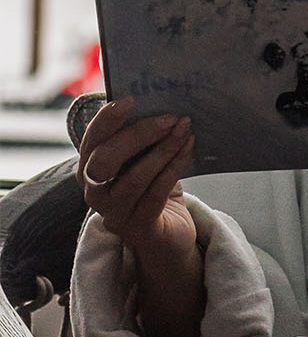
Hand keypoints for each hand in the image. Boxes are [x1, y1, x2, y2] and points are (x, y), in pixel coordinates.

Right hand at [78, 97, 203, 336]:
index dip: (105, 120)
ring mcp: (114, 215)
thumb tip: (161, 100)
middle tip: (171, 117)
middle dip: (138, 134)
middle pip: (104, 160)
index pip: (90, 143)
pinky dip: (173, 168)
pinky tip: (188, 149)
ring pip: (132, 179)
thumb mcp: (145, 160)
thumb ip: (143, 138)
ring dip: (162, 150)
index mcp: (91, 172)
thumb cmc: (155, 190)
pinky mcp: (138, 230)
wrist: (170, 238)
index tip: (129, 98)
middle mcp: (95, 195)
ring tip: (185, 129)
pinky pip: (154, 195)